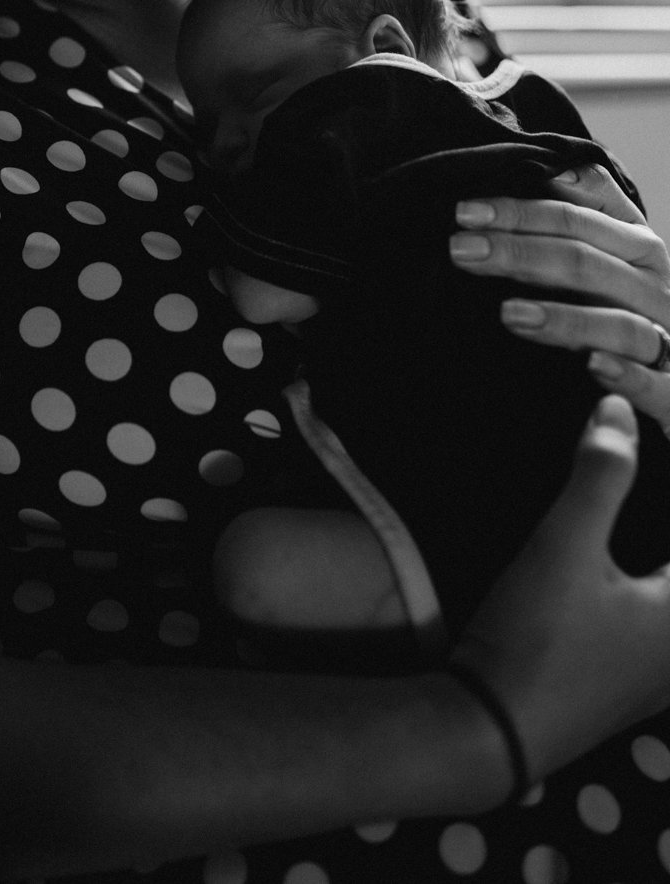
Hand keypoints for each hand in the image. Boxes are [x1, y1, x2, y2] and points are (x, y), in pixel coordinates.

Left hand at [450, 163, 669, 431]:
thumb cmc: (632, 304)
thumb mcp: (613, 252)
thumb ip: (585, 213)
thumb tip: (546, 173)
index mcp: (638, 247)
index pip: (576, 217)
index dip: (521, 211)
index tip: (464, 212)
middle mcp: (656, 286)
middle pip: (585, 261)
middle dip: (520, 252)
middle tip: (461, 250)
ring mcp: (669, 337)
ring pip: (619, 323)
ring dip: (565, 319)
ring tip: (507, 313)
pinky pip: (655, 383)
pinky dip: (626, 375)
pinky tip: (592, 366)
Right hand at [451, 396, 669, 782]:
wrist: (490, 731)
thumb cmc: (537, 638)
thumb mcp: (564, 546)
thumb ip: (600, 474)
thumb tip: (620, 409)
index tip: (660, 443)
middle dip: (662, 532)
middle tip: (648, 471)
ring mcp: (657, 679)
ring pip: (668, 609)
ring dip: (657, 567)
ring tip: (641, 525)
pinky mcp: (627, 688)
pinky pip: (654, 632)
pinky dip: (649, 597)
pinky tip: (621, 577)